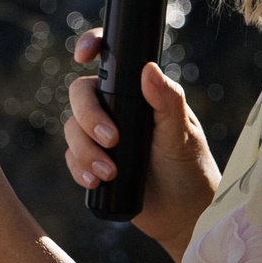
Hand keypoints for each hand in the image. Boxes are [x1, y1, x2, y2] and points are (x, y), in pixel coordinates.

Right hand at [63, 28, 218, 257]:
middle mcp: (117, 109)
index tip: (82, 55)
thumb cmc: (191, 169)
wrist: (183, 215)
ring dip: (84, 150)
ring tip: (109, 173)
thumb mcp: (183, 135)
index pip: (112, 60)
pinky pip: (71, 157)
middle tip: (111, 140)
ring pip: (71, 128)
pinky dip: (79, 168)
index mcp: (140, 94)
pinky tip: (95, 182)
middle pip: (81, 95)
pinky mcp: (92, 161)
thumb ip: (167, 102)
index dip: (92, 46)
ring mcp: (102, 135)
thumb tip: (149, 69)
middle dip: (89, 117)